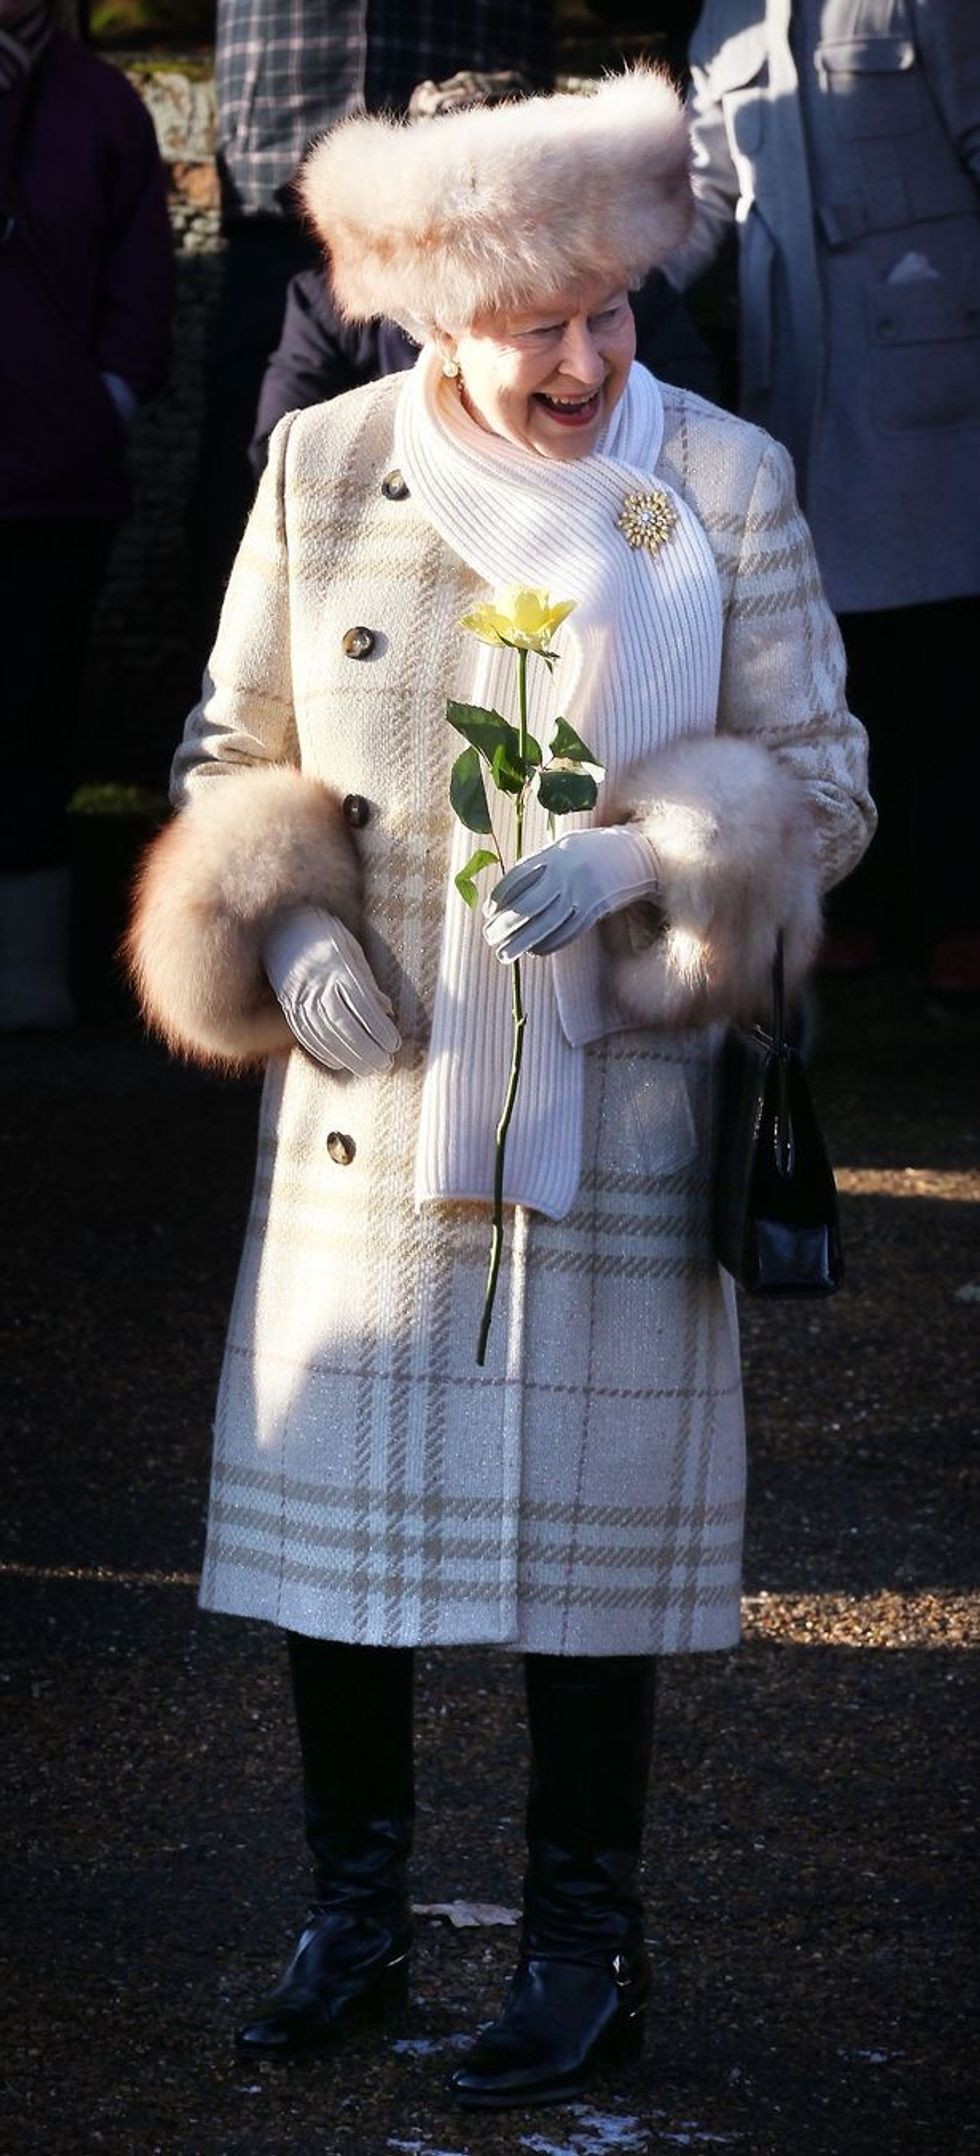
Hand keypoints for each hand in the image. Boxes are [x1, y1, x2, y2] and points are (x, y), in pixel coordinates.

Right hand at [264, 906, 399, 1074]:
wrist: (280, 926)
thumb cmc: (324, 935)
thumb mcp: (351, 948)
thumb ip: (368, 980)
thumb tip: (387, 1010)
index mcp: (337, 967)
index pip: (361, 1004)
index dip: (378, 1027)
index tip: (394, 1044)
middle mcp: (317, 984)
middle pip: (343, 1024)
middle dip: (365, 1048)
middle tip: (385, 1064)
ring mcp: (299, 996)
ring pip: (324, 1033)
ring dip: (347, 1055)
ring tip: (368, 1069)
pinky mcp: (288, 1004)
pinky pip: (304, 1032)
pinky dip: (321, 1050)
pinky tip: (338, 1062)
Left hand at [482, 825, 657, 962]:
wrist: (632, 854)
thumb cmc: (586, 851)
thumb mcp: (559, 848)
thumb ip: (532, 869)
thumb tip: (497, 902)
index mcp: (555, 855)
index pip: (519, 879)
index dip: (500, 897)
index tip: (487, 912)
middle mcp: (567, 876)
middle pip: (530, 906)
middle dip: (506, 925)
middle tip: (489, 937)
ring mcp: (582, 895)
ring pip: (547, 924)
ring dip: (523, 941)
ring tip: (504, 954)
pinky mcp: (594, 911)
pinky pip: (568, 932)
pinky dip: (549, 944)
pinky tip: (534, 950)